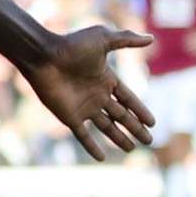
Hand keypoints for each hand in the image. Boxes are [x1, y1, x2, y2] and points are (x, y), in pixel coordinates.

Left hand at [23, 26, 155, 160]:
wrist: (44, 56)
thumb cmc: (71, 46)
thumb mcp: (103, 38)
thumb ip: (127, 39)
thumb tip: (151, 38)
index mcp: (106, 79)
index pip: (128, 99)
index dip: (140, 110)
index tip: (152, 123)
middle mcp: (97, 95)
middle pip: (121, 115)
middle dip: (135, 128)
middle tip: (149, 140)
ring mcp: (84, 107)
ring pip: (106, 127)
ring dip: (119, 138)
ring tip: (131, 148)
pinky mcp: (70, 117)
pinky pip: (83, 135)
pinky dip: (92, 146)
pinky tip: (101, 158)